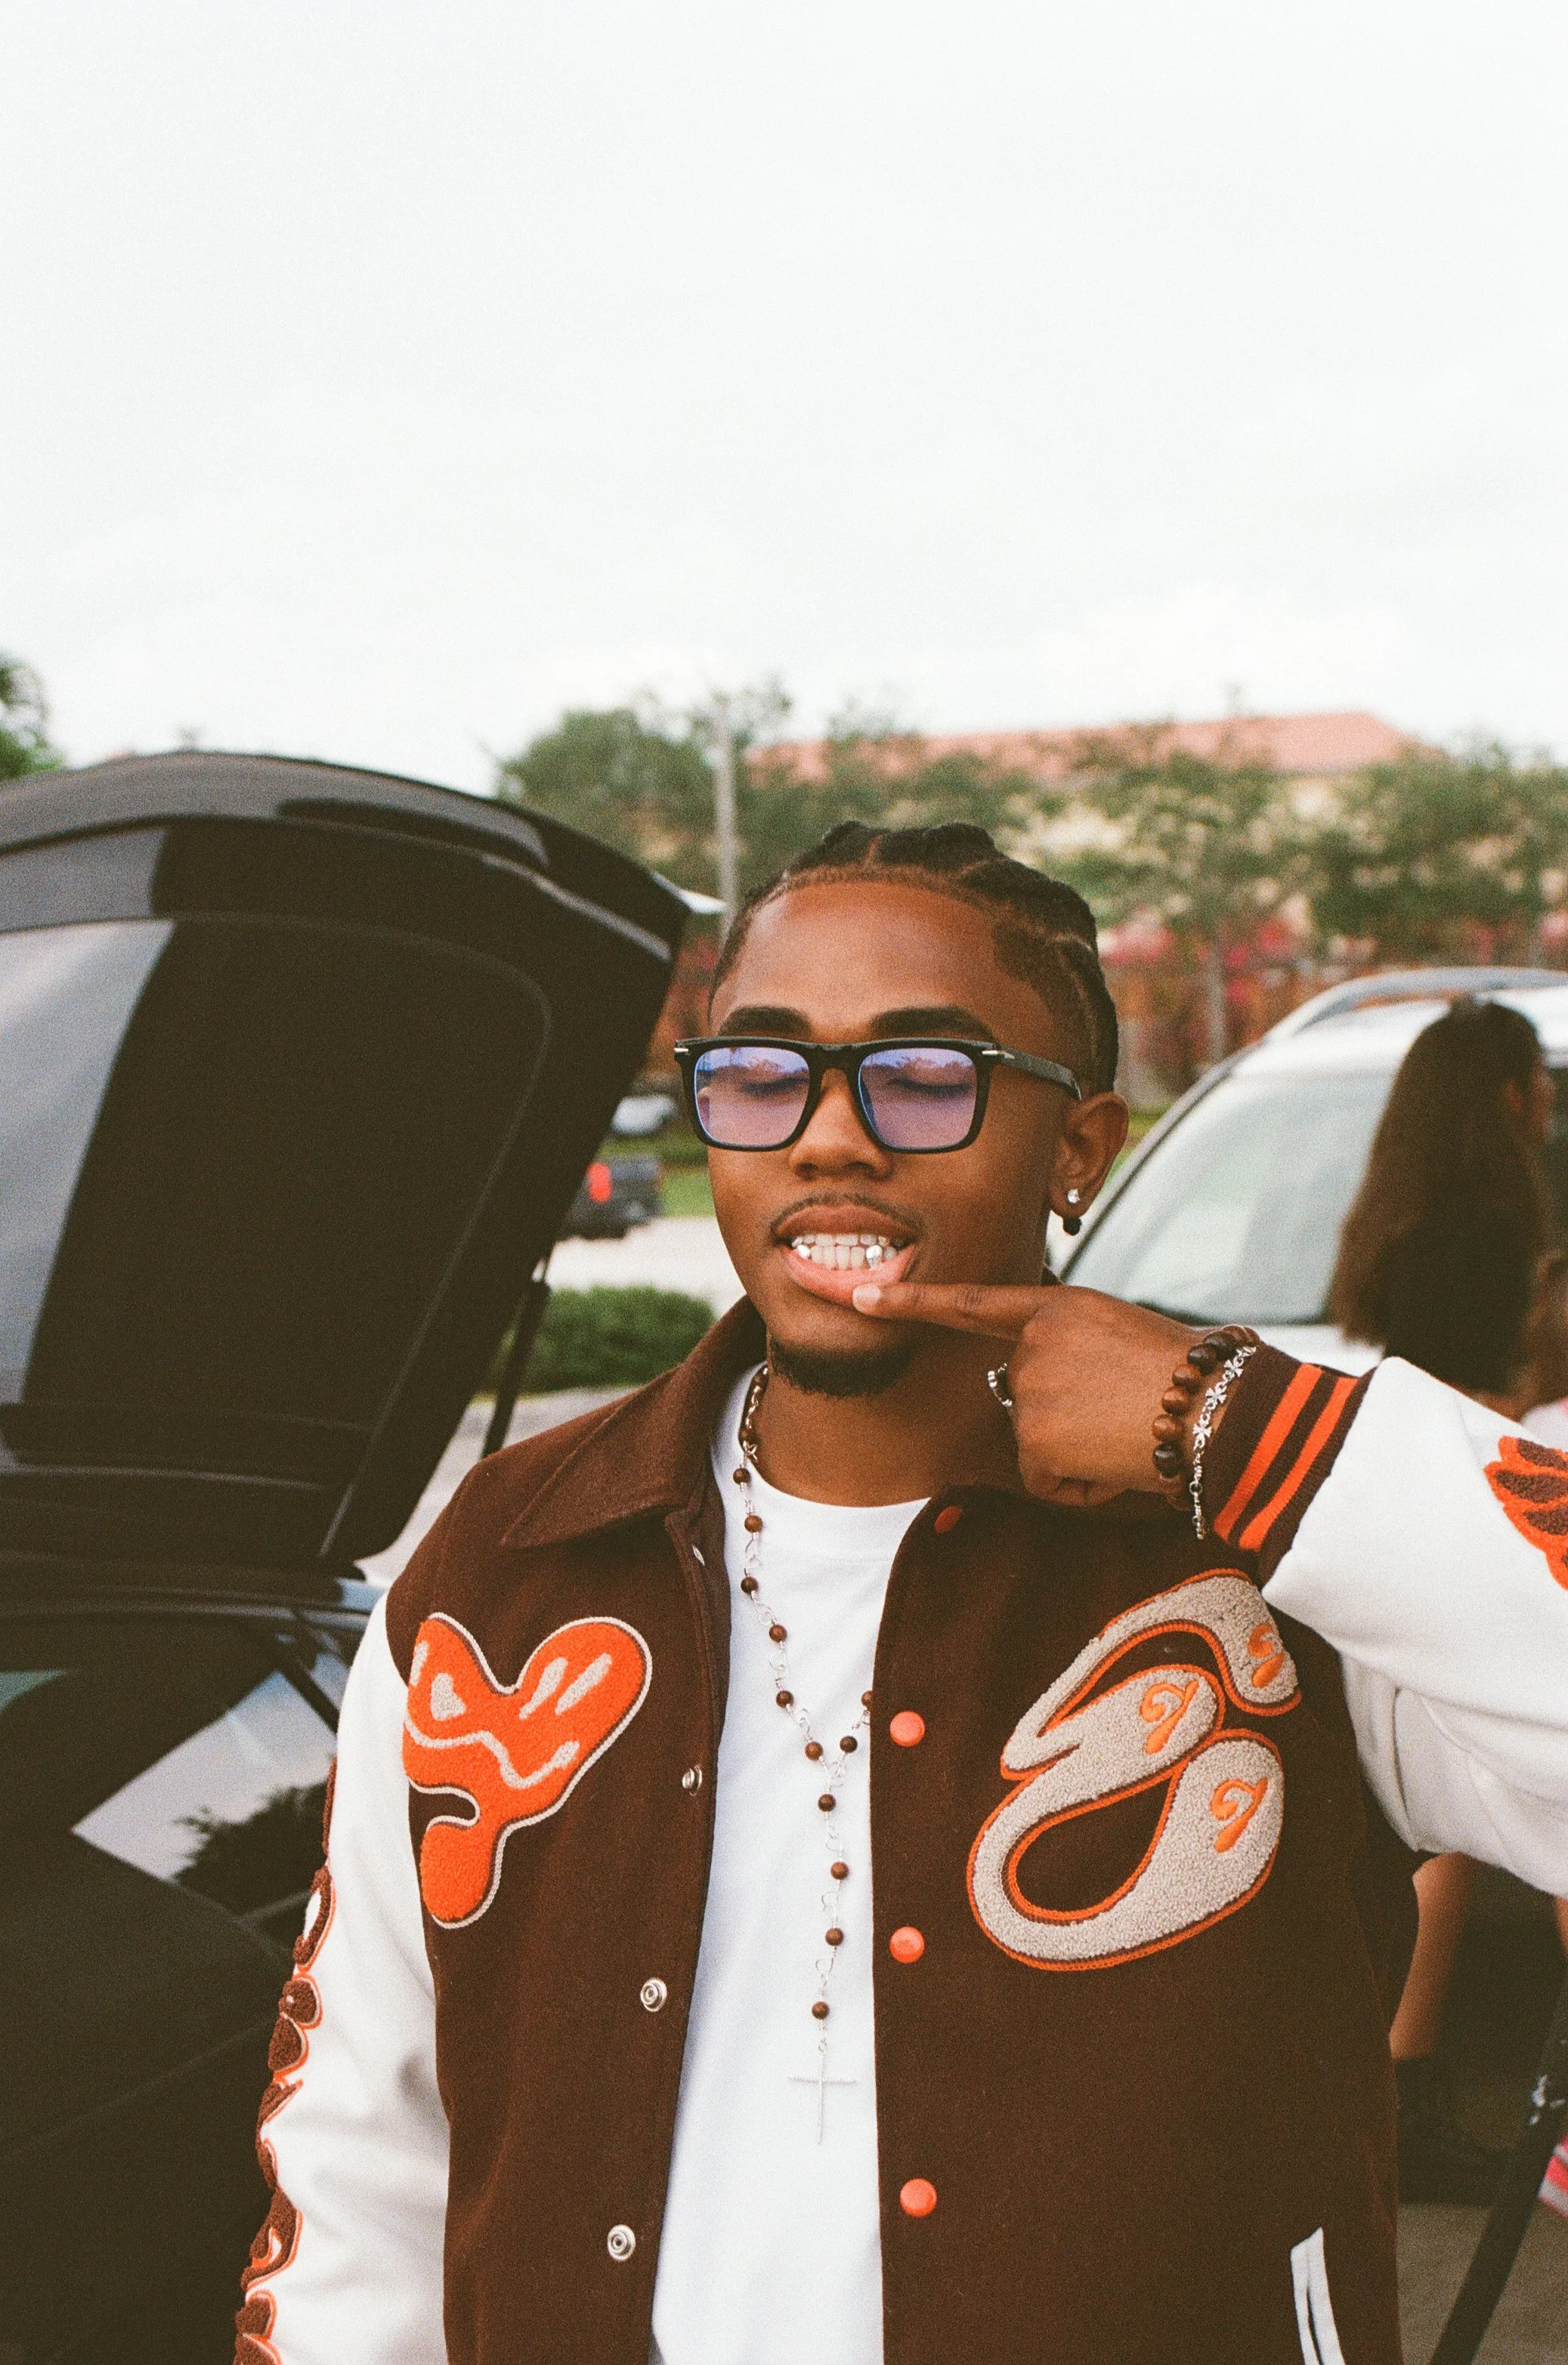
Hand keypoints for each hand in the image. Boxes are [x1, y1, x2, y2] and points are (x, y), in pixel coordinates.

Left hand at [850, 1278, 1200, 1507]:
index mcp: (1058, 1308)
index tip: (858, 1297)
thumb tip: (1055, 1389)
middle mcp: (1033, 1342)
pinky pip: (1046, 1480)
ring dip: (1078, 1455)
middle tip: (1125, 1413)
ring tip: (1130, 1433)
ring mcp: (1030, 1388)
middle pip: (1021, 1398)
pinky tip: (1119, 1461)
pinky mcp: (1034, 1436)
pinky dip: (1082, 1485)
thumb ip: (1073, 1347)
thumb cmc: (1190, 1376)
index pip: (970, 1304)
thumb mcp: (1124, 1335)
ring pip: (1036, 1445)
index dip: (910, 1301)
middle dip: (1064, 1420)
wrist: (1219, 1408)